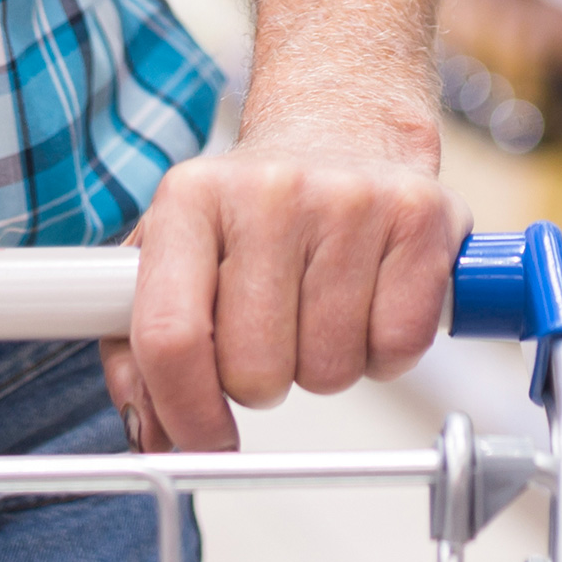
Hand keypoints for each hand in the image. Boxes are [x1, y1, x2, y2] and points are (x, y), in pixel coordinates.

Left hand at [104, 129, 462, 452]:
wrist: (342, 124)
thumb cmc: (253, 209)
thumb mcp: (176, 255)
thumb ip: (140, 350)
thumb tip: (150, 435)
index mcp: (189, 197)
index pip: (170, 336)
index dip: (184, 411)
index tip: (203, 437)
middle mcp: (268, 189)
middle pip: (253, 370)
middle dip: (261, 382)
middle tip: (272, 336)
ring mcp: (351, 198)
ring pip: (328, 370)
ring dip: (322, 366)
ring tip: (319, 309)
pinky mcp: (420, 216)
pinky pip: (396, 349)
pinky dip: (383, 352)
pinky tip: (369, 302)